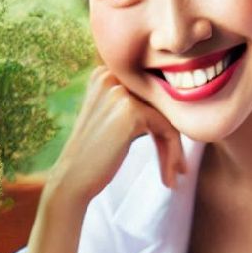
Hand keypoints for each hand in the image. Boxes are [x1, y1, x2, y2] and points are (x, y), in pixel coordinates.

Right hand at [49, 66, 185, 204]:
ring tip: (176, 175)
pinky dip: (173, 154)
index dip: (163, 122)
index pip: (150, 93)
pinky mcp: (131, 111)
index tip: (171, 151)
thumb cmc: (94, 154)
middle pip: (160, 104)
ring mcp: (120, 92)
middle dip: (172, 138)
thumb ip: (135, 105)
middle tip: (179, 167)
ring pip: (168, 117)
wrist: (72, 179)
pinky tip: (170, 178)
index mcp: (105, 74)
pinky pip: (168, 130)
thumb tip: (177, 103)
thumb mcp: (112, 119)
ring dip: (175, 150)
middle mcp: (111, 76)